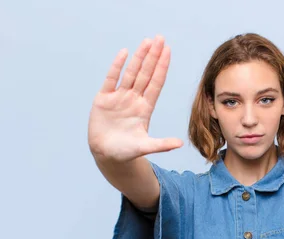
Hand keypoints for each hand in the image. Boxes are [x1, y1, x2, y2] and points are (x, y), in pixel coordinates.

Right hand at [88, 36, 182, 161]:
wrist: (107, 155)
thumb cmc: (127, 151)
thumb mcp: (145, 147)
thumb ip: (161, 144)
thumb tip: (180, 144)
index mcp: (145, 108)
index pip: (156, 83)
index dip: (162, 67)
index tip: (168, 51)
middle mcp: (134, 99)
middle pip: (146, 74)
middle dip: (153, 56)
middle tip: (160, 38)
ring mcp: (119, 98)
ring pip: (131, 73)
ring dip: (139, 57)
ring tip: (147, 41)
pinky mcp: (103, 99)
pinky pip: (111, 79)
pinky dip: (117, 66)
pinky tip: (124, 53)